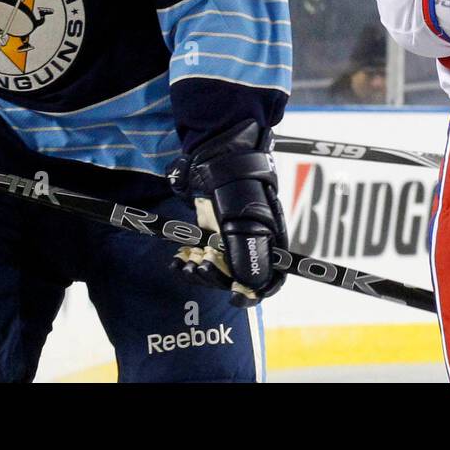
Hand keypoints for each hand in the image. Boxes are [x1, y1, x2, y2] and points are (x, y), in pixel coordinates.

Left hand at [168, 120, 287, 305]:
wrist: (216, 154)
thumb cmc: (237, 183)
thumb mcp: (248, 220)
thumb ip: (251, 256)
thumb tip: (251, 287)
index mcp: (270, 239)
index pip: (271, 278)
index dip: (254, 291)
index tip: (233, 296)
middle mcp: (253, 240)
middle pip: (239, 278)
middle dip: (217, 280)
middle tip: (199, 269)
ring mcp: (231, 235)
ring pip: (218, 269)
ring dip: (200, 273)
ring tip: (184, 266)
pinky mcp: (212, 229)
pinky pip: (203, 255)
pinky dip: (190, 261)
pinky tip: (178, 260)